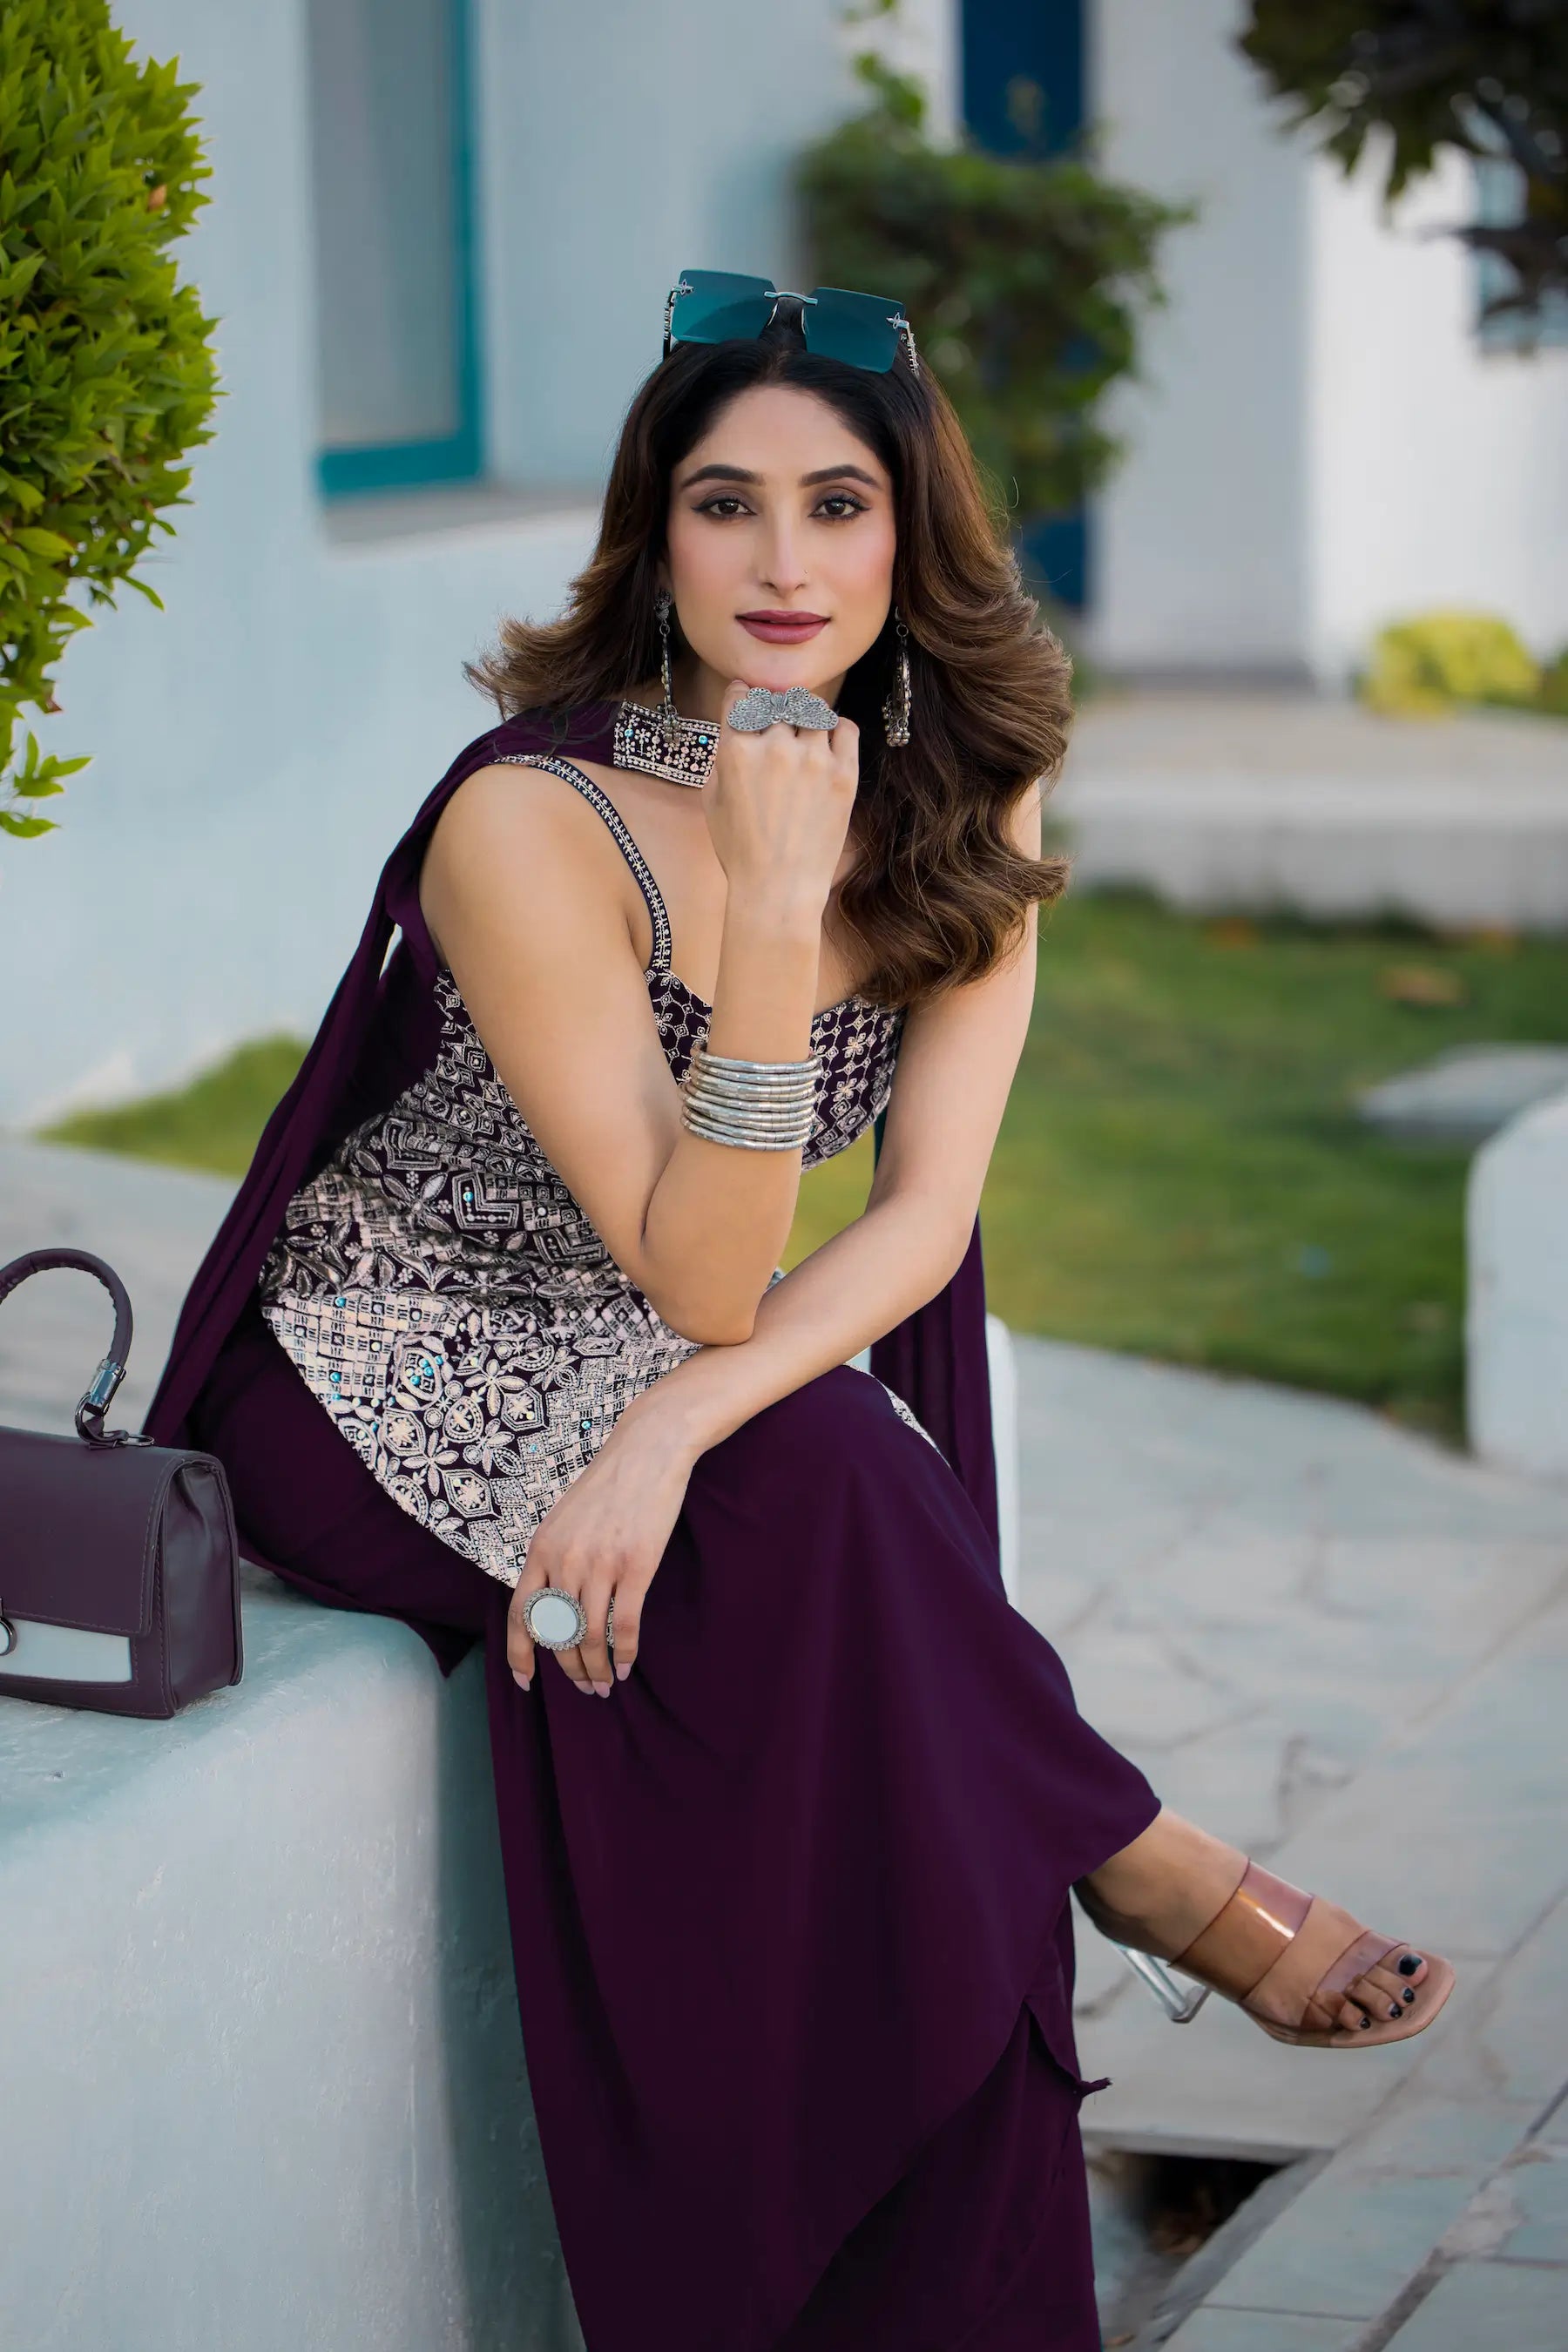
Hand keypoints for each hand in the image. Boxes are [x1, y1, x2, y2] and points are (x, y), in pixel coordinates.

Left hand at [504, 1407, 695, 1696]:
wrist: (648, 1449)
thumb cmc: (610, 1484)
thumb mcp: (564, 1518)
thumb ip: (554, 1558)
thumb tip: (553, 1604)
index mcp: (541, 1549)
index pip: (519, 1615)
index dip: (519, 1655)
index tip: (526, 1683)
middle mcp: (564, 1560)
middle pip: (558, 1634)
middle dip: (570, 1670)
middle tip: (585, 1689)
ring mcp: (600, 1564)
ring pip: (590, 1636)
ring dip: (596, 1670)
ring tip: (604, 1686)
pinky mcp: (636, 1566)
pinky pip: (623, 1625)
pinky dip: (623, 1653)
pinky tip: (625, 1667)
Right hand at [701, 681, 858, 915]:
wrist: (778, 888)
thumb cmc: (740, 850)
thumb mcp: (712, 799)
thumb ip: (723, 755)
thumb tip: (738, 726)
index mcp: (735, 750)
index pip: (742, 696)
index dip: (744, 695)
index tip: (749, 701)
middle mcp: (774, 746)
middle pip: (778, 702)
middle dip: (776, 712)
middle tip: (778, 729)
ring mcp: (812, 759)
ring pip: (813, 710)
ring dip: (806, 718)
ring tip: (804, 738)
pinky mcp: (844, 774)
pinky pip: (845, 728)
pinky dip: (836, 729)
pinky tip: (828, 746)